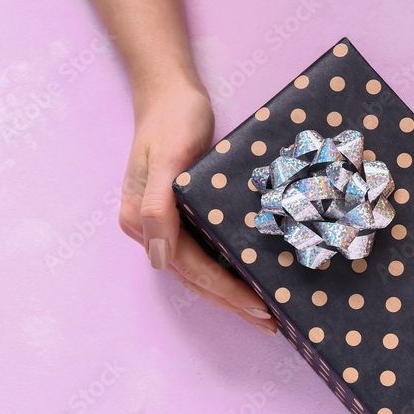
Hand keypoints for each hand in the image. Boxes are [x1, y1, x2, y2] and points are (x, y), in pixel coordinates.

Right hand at [118, 81, 277, 335]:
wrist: (168, 90)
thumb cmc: (172, 119)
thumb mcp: (169, 157)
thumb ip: (158, 206)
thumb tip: (157, 255)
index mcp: (142, 220)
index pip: (191, 269)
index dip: (226, 291)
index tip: (260, 307)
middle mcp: (149, 229)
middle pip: (195, 278)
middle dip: (233, 302)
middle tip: (271, 323)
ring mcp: (162, 223)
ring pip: (200, 271)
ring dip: (230, 294)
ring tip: (264, 312)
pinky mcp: (178, 215)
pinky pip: (204, 252)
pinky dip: (226, 270)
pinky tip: (249, 278)